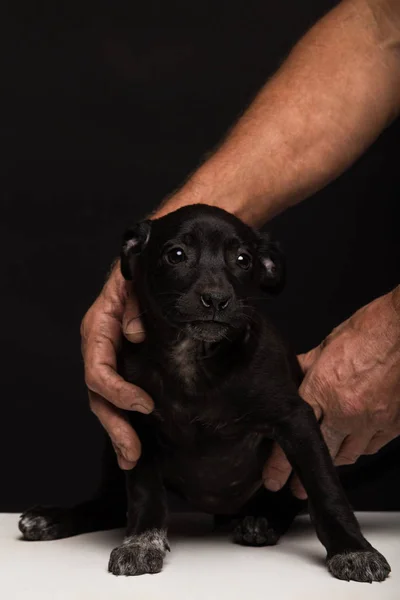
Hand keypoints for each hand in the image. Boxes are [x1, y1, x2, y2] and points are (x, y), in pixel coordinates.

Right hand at [81, 261, 152, 468]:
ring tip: (131, 457)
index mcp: (98, 330)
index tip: (145, 404)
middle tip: (132, 451)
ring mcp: (108, 360)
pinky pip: (117, 397)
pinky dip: (124, 420)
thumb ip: (133, 305)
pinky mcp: (121, 365)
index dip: (119, 392)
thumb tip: (134, 333)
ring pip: (105, 403)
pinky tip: (134, 442)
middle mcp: (98, 350)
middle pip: (99, 396)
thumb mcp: (134, 283)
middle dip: (115, 426)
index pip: (99, 371)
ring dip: (118, 432)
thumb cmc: (134, 277)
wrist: (139, 271)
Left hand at [263, 287, 399, 498]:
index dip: (281, 461)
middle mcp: (345, 411)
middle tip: (296, 488)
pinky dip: (362, 446)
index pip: (296, 432)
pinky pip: (373, 445)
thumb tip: (295, 374)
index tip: (273, 478)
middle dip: (306, 473)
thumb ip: (308, 366)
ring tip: (325, 461)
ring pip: (349, 454)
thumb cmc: (368, 330)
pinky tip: (356, 442)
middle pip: (323, 453)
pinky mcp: (392, 423)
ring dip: (336, 457)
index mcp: (322, 389)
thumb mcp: (326, 345)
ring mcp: (372, 420)